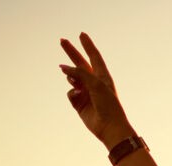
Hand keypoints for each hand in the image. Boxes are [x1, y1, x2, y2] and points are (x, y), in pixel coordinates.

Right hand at [59, 33, 134, 148]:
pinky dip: (72, 93)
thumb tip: (63, 67)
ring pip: (72, 78)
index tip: (82, 34)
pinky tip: (78, 97)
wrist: (109, 127)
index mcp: (103, 76)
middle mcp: (94, 82)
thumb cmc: (108, 104)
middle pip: (80, 63)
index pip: (94, 56)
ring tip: (75, 82)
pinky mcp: (79, 103)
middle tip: (62, 40)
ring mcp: (86, 92)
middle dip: (71, 52)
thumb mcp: (95, 83)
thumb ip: (79, 72)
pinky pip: (70, 93)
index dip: (88, 45)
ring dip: (71, 77)